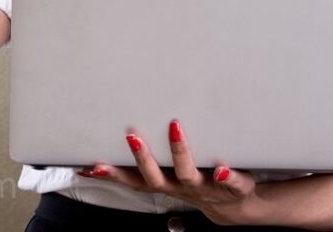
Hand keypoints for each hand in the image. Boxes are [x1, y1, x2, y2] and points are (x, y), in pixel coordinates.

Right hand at [76, 119, 258, 225]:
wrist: (237, 204)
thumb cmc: (197, 180)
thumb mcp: (170, 176)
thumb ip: (145, 166)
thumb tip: (115, 146)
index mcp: (167, 183)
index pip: (136, 181)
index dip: (115, 174)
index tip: (95, 165)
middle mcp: (182, 187)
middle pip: (158, 179)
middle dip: (143, 160)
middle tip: (132, 137)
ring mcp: (207, 187)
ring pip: (190, 175)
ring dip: (180, 153)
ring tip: (173, 127)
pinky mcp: (233, 187)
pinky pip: (231, 183)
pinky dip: (227, 176)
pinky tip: (223, 168)